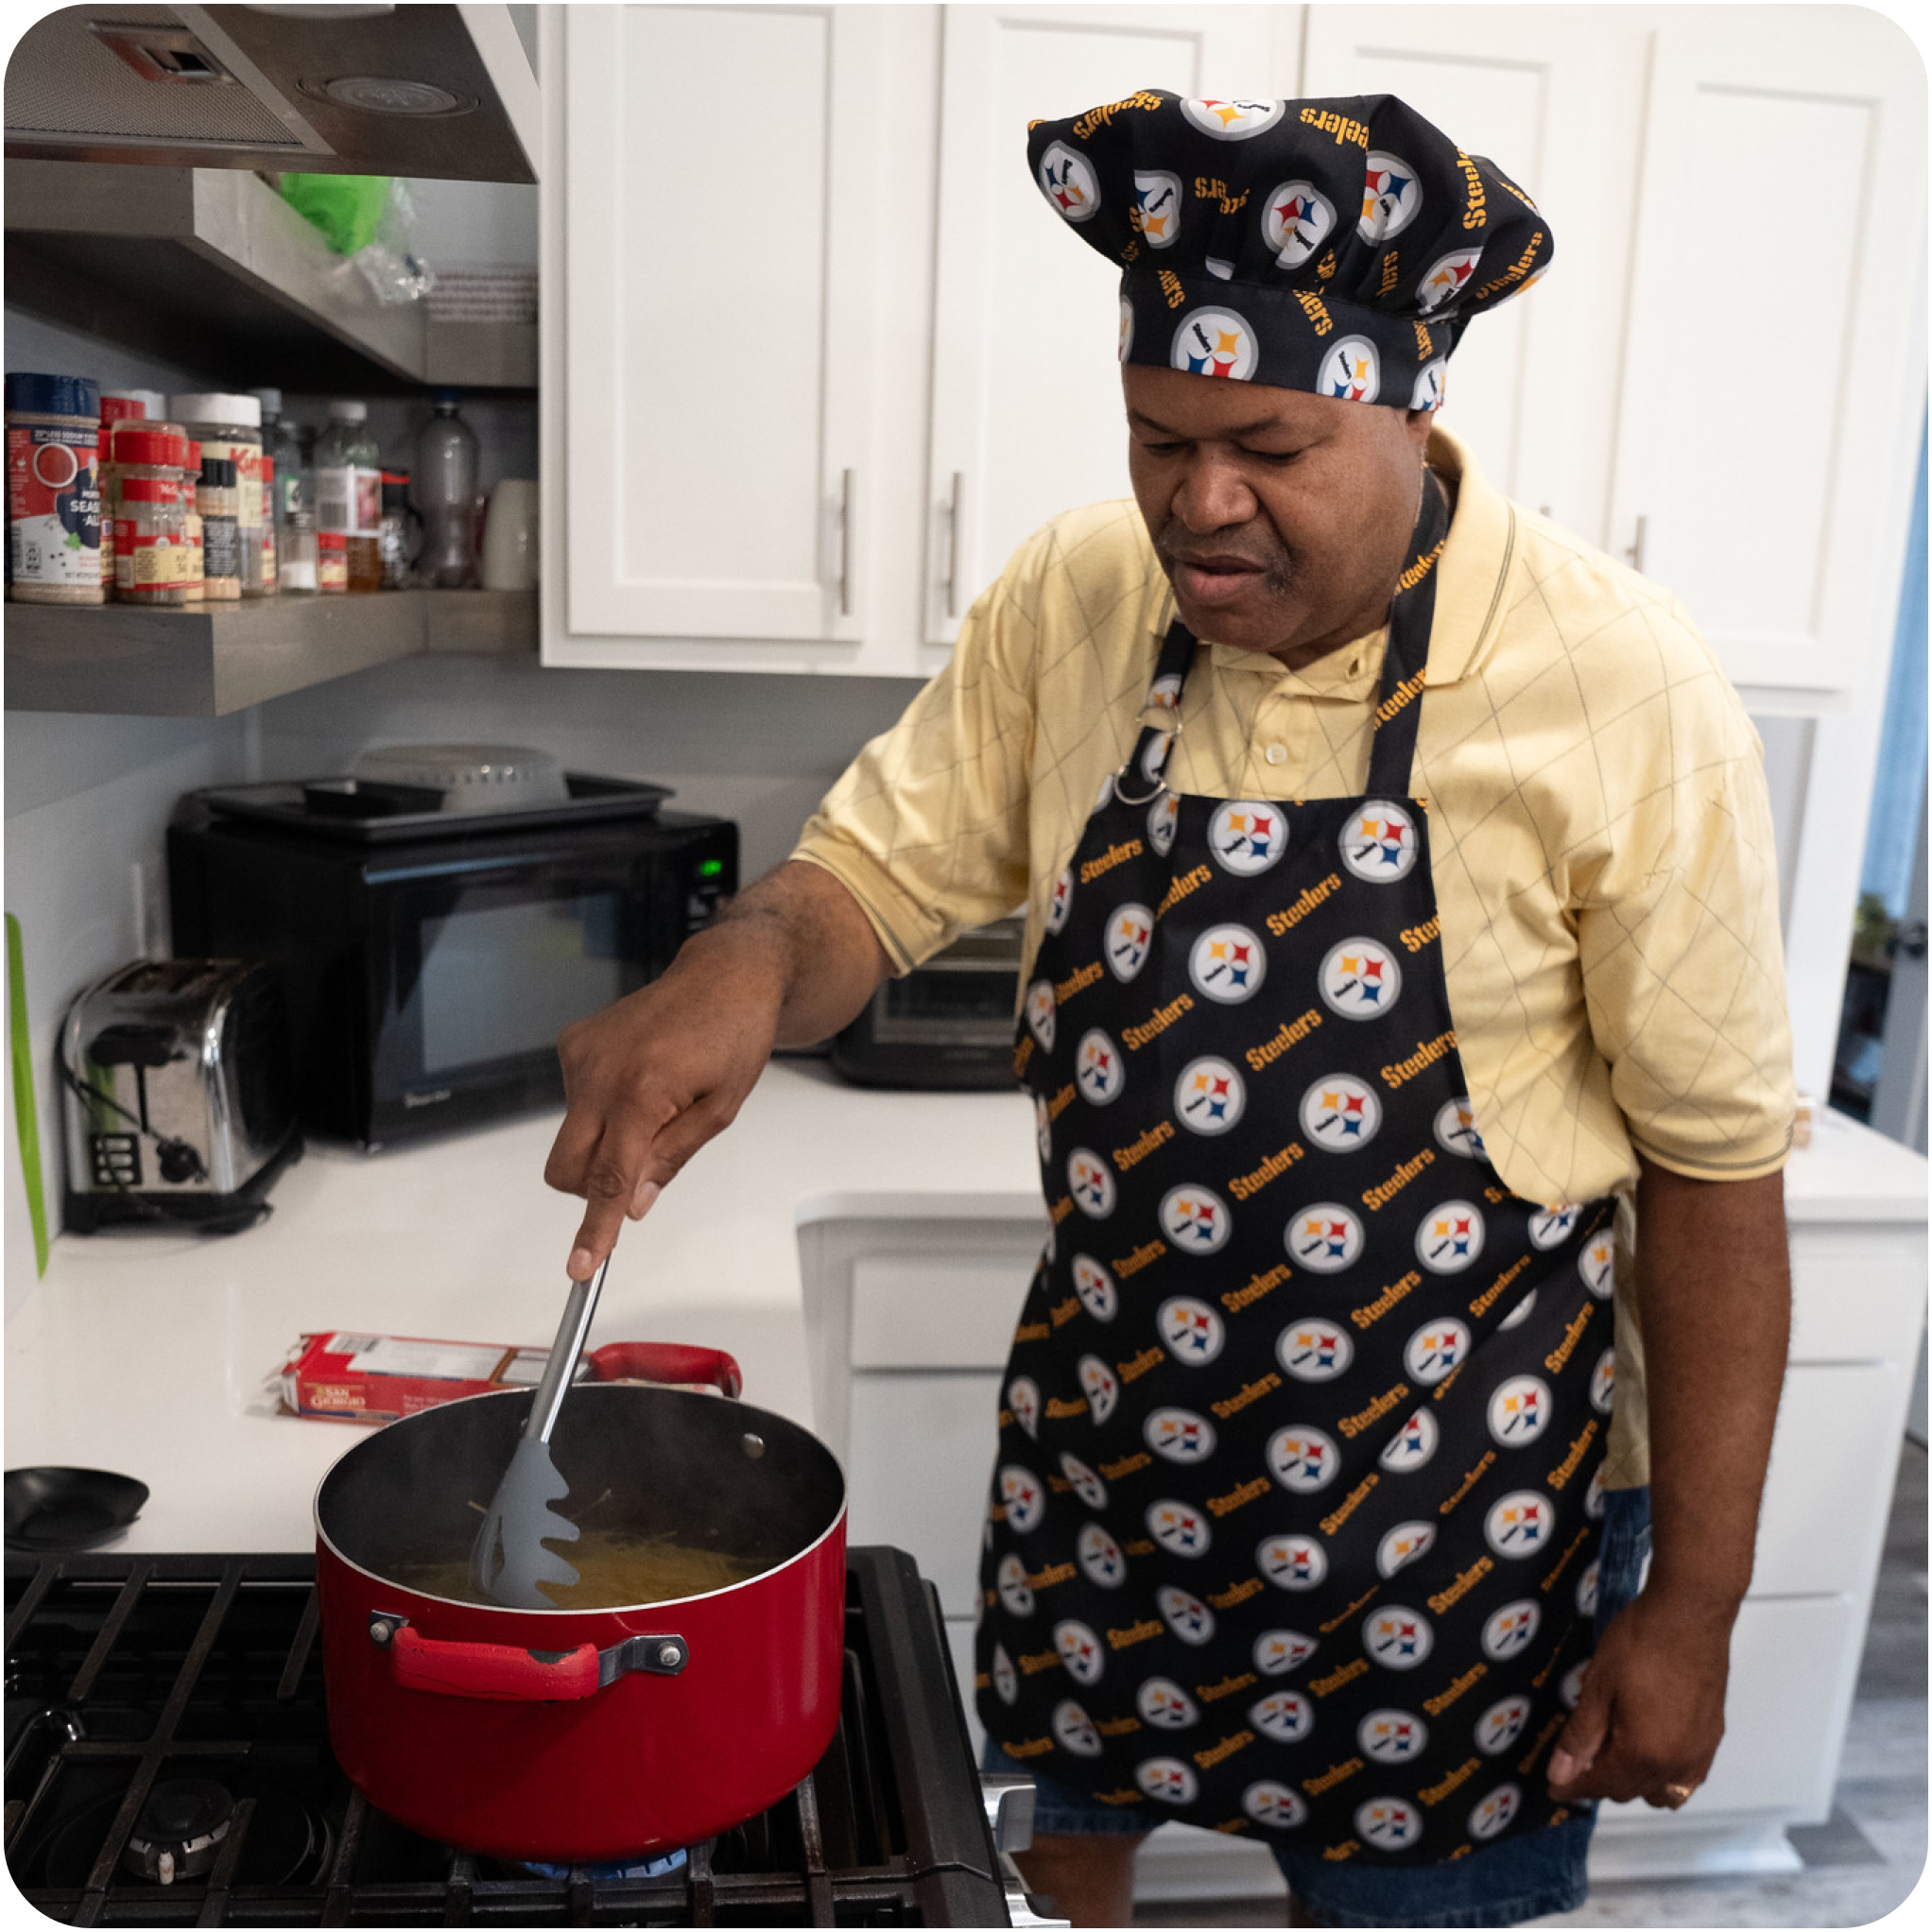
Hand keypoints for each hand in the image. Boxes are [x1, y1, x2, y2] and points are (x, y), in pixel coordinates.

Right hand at [543, 932, 784, 1277]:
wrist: (723, 975)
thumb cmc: (733, 1034)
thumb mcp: (719, 1109)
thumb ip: (670, 1159)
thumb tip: (632, 1204)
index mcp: (642, 1091)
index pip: (608, 1179)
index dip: (595, 1229)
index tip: (581, 1267)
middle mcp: (599, 1071)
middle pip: (566, 1167)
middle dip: (593, 1187)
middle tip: (641, 1169)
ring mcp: (581, 1055)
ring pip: (571, 1137)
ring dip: (606, 1140)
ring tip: (656, 1101)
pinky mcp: (573, 1042)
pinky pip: (575, 1102)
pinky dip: (602, 1108)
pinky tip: (641, 1078)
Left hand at [1545, 1591, 1730, 1807]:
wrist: (1691, 1614)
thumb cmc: (1639, 1644)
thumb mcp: (1598, 1687)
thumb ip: (1580, 1737)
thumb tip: (1560, 1775)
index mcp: (1644, 1755)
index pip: (1602, 1786)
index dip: (1573, 1787)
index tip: (1553, 1787)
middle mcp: (1677, 1766)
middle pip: (1631, 1791)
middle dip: (1601, 1780)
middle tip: (1577, 1753)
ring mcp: (1700, 1754)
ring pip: (1662, 1791)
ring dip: (1634, 1781)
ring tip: (1611, 1748)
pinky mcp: (1713, 1738)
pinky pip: (1686, 1777)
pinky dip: (1663, 1774)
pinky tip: (1647, 1747)